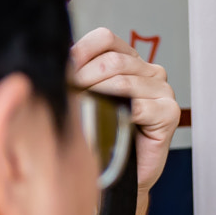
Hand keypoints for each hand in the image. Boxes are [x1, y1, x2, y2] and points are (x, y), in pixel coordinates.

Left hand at [70, 28, 178, 192]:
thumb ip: (71, 77)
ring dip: (97, 98)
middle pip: (113, 61)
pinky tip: (108, 126)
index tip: (63, 75)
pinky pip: (140, 106)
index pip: (105, 39)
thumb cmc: (96, 139)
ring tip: (83, 115)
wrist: (113, 176)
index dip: (80, 53)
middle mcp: (149, 72)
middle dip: (83, 80)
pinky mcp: (169, 112)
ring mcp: (162, 91)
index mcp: (128, 61)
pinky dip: (119, 116)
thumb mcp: (77, 101)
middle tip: (68, 100)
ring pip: (124, 81)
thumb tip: (46, 62)